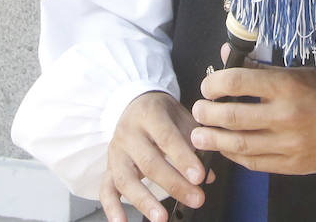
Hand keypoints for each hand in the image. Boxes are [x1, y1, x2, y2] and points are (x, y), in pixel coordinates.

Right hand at [101, 91, 212, 221]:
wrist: (135, 103)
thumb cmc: (162, 114)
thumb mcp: (182, 118)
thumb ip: (196, 143)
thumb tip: (209, 175)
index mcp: (150, 115)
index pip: (167, 138)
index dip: (183, 159)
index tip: (200, 177)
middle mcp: (129, 133)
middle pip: (149, 162)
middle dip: (174, 184)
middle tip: (195, 199)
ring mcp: (116, 152)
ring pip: (126, 179)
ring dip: (144, 201)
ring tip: (161, 218)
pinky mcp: (108, 167)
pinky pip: (106, 189)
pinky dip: (112, 208)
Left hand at [191, 60, 315, 174]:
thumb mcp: (297, 72)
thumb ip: (260, 68)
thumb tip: (226, 54)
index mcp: (287, 86)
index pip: (237, 82)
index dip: (214, 84)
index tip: (207, 86)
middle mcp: (286, 115)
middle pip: (232, 116)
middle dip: (207, 114)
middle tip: (197, 111)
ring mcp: (289, 143)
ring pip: (239, 144)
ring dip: (213, 139)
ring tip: (199, 136)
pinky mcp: (292, 165)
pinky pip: (254, 162)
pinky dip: (235, 156)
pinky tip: (226, 149)